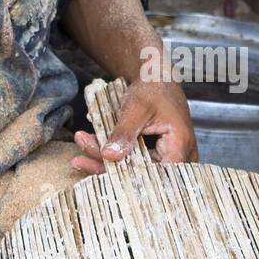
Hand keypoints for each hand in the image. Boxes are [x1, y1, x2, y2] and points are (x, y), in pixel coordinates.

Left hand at [71, 78, 197, 176]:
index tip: (101, 175)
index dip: (128, 181)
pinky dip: (111, 153)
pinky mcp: (154, 155)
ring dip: (105, 160)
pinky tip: (90, 145)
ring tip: (82, 146)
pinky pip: (132, 160)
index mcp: (179, 147)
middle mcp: (178, 158)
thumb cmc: (154, 87)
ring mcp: (166, 158)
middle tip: (79, 161)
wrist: (157, 77)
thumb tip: (110, 156)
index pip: (156, 176)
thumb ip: (124, 132)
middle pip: (141, 175)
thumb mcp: (136, 107)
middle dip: (108, 167)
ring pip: (133, 169)